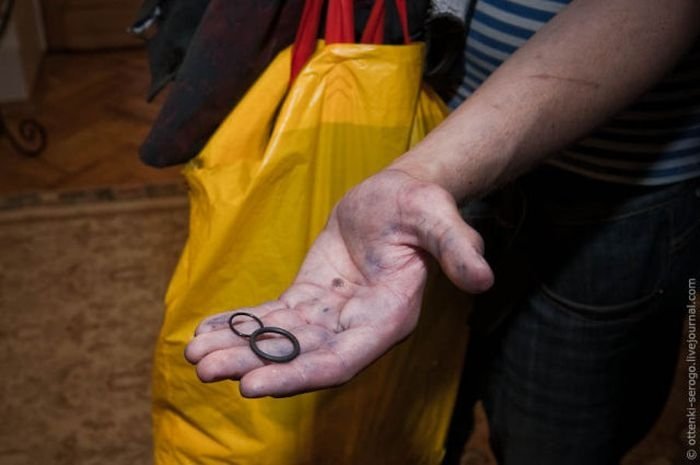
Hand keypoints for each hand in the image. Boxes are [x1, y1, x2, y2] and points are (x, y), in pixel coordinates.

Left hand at [184, 169, 493, 397]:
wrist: (398, 197)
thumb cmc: (421, 206)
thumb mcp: (439, 217)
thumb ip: (459, 247)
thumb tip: (483, 277)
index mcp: (386, 317)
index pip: (339, 359)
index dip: (297, 375)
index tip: (252, 385)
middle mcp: (356, 326)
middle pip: (301, 357)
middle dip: (254, 366)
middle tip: (204, 369)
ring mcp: (331, 315)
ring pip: (281, 341)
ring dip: (239, 349)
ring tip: (195, 353)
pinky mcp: (311, 298)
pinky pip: (273, 318)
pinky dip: (242, 325)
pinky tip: (209, 330)